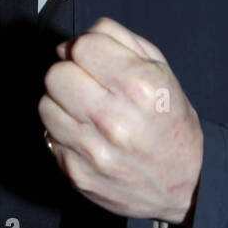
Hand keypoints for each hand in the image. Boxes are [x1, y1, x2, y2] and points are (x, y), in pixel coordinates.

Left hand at [39, 16, 202, 223]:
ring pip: (46, 104)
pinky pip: (49, 135)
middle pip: (57, 74)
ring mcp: (92, 150)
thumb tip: (72, 43)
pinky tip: (85, 133)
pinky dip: (63, 130)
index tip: (98, 59)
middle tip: (88, 83)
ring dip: (61, 102)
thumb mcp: (162, 72)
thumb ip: (118, 41)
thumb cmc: (171, 124)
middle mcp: (114, 119)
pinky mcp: (76, 173)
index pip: (84, 46)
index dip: (89, 47)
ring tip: (85, 109)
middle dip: (71, 72)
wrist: (181, 186)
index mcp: (140, 87)